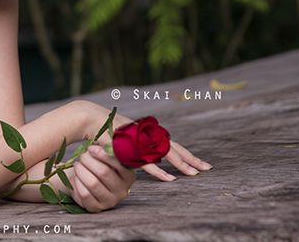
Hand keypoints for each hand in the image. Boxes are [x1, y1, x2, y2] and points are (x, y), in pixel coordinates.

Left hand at [65, 145, 134, 211]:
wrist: (85, 180)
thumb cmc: (98, 165)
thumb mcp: (105, 156)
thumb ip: (107, 150)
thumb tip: (101, 147)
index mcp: (129, 176)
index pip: (120, 164)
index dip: (103, 154)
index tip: (91, 149)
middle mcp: (122, 191)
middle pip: (104, 172)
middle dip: (89, 161)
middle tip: (82, 156)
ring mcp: (110, 201)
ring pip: (93, 183)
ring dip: (81, 170)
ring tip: (78, 165)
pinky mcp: (96, 208)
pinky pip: (84, 194)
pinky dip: (77, 182)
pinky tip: (76, 177)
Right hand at [89, 105, 210, 181]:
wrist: (91, 119)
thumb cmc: (106, 131)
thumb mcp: (124, 141)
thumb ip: (136, 148)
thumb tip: (146, 160)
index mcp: (147, 134)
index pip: (170, 144)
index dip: (184, 153)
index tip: (198, 163)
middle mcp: (147, 135)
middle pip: (174, 147)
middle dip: (191, 158)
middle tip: (207, 168)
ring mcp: (140, 140)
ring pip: (165, 152)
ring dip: (180, 164)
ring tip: (193, 174)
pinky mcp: (132, 148)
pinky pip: (149, 161)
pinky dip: (160, 171)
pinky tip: (170, 179)